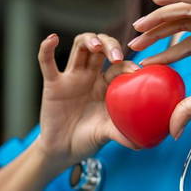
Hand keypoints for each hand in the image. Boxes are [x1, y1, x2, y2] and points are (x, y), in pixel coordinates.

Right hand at [36, 33, 139, 165]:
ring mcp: (71, 78)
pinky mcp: (53, 84)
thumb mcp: (106, 134)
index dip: (127, 64)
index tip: (136, 71)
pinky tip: (52, 39)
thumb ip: (122, 134)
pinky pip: (47, 63)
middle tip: (116, 56)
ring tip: (96, 46)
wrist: (63, 151)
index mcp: (106, 86)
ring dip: (89, 40)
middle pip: (101, 48)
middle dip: (110, 45)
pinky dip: (46, 49)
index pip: (119, 65)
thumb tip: (143, 144)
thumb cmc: (87, 140)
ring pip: (79, 47)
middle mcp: (90, 77)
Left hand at [129, 0, 190, 138]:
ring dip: (161, 17)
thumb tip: (173, 130)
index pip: (187, 44)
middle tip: (134, 43)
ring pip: (189, 12)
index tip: (144, 61)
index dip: (165, 52)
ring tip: (138, 27)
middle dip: (157, 32)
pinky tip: (158, 0)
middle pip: (184, 26)